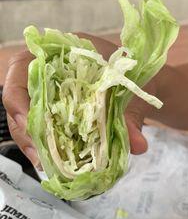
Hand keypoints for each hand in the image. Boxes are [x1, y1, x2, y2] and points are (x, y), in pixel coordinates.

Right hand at [2, 33, 149, 165]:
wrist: (135, 77)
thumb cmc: (126, 71)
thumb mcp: (128, 85)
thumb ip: (130, 113)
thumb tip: (137, 146)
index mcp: (57, 52)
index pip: (21, 69)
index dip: (19, 98)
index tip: (30, 124)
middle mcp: (45, 73)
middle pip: (19, 101)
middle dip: (26, 131)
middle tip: (41, 158)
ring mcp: (48, 94)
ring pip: (27, 119)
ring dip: (34, 144)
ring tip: (47, 166)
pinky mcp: (56, 113)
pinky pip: (43, 129)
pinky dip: (48, 147)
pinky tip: (56, 163)